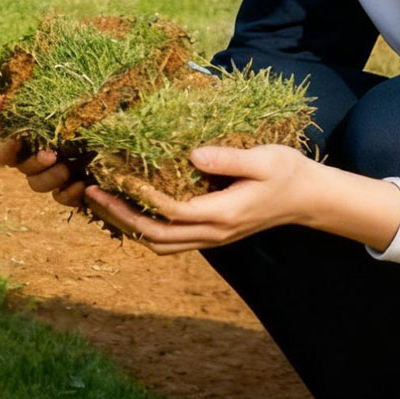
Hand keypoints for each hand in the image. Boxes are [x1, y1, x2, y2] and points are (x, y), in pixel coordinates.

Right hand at [0, 94, 88, 209]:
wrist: (110, 130)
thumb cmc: (83, 109)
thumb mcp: (63, 96)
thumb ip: (33, 95)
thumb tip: (2, 97)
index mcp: (25, 138)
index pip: (1, 143)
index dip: (0, 141)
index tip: (7, 134)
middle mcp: (31, 158)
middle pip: (18, 166)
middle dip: (32, 161)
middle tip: (51, 155)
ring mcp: (48, 174)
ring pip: (35, 184)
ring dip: (48, 178)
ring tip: (67, 168)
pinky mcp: (67, 188)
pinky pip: (60, 197)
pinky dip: (68, 193)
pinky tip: (81, 184)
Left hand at [82, 144, 319, 254]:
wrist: (308, 199)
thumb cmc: (288, 172)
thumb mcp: (265, 159)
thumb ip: (229, 158)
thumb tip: (192, 154)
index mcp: (223, 214)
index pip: (171, 212)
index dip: (140, 197)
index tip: (115, 177)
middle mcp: (213, 233)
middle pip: (156, 235)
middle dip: (120, 216)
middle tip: (91, 192)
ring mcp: (211, 239)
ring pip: (159, 244)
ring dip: (127, 226)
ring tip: (100, 202)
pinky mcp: (210, 235)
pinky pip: (170, 241)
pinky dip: (144, 229)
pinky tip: (128, 209)